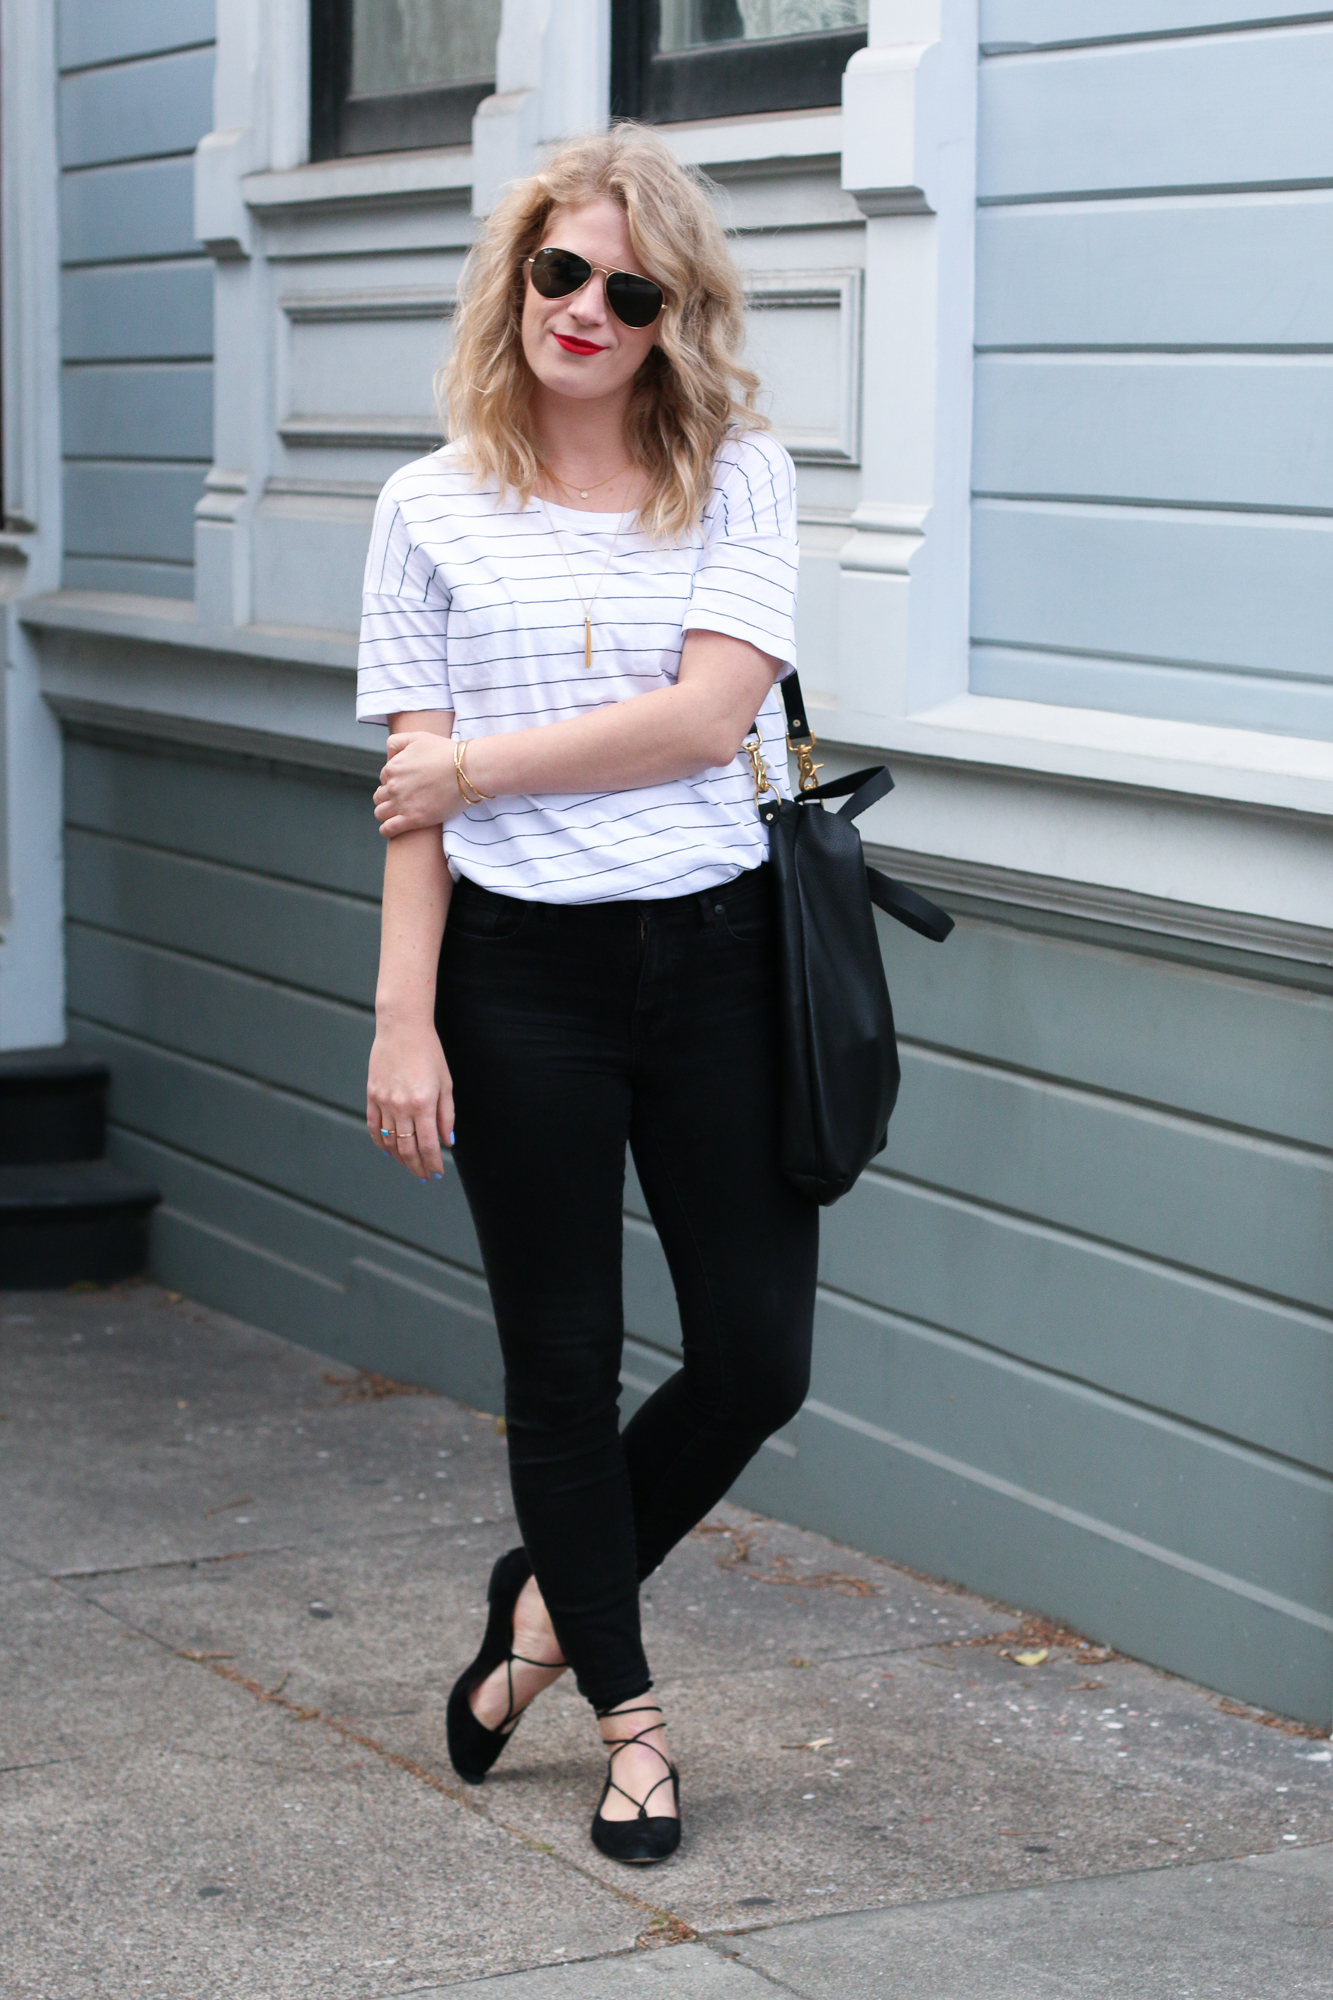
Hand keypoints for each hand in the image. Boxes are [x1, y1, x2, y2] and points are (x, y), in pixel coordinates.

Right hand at [367, 1021, 454, 1178]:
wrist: (402, 1028)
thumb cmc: (429, 1053)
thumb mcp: (446, 1083)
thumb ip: (446, 1115)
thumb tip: (448, 1141)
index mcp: (423, 1104)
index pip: (429, 1145)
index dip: (433, 1163)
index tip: (437, 1172)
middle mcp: (401, 1106)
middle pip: (408, 1149)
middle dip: (417, 1167)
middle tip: (424, 1175)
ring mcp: (383, 1102)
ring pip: (390, 1142)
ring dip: (400, 1158)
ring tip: (410, 1165)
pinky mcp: (372, 1095)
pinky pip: (374, 1127)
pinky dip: (381, 1142)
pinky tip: (389, 1150)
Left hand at [374, 732, 465, 837]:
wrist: (468, 770)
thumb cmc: (447, 753)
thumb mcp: (418, 737)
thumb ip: (397, 742)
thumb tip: (388, 757)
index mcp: (393, 767)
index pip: (384, 777)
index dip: (394, 780)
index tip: (407, 783)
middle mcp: (394, 786)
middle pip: (380, 796)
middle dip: (388, 797)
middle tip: (404, 798)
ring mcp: (402, 803)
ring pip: (380, 813)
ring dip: (386, 813)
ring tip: (397, 813)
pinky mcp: (413, 819)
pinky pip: (388, 829)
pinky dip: (386, 829)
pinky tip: (391, 829)